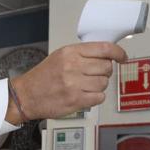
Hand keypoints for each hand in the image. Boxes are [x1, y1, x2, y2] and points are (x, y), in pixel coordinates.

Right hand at [7, 42, 126, 122]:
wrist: (26, 96)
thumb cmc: (43, 77)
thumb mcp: (60, 56)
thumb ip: (82, 54)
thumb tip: (106, 55)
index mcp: (70, 52)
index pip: (104, 49)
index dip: (118, 53)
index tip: (122, 57)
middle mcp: (73, 66)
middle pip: (106, 67)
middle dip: (104, 72)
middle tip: (94, 75)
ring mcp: (74, 84)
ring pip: (104, 83)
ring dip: (99, 86)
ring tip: (85, 86)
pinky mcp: (75, 100)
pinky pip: (99, 97)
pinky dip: (96, 97)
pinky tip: (85, 95)